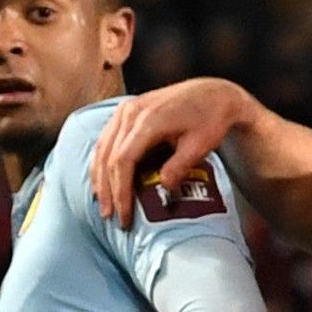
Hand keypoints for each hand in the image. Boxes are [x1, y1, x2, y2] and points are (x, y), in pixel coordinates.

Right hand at [91, 78, 258, 228]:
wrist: (212, 93)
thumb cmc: (210, 119)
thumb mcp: (201, 145)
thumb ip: (179, 167)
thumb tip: (162, 188)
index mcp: (148, 119)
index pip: (123, 160)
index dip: (121, 191)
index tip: (125, 216)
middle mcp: (130, 112)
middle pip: (107, 157)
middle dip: (108, 190)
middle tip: (110, 217)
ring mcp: (125, 110)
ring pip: (101, 149)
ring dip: (100, 179)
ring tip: (104, 205)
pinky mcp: (125, 112)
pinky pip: (105, 140)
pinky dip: (101, 164)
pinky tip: (103, 183)